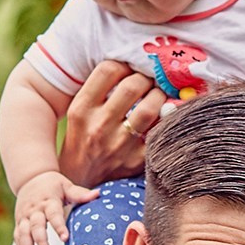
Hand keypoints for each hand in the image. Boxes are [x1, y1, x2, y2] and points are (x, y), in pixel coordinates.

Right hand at [11, 171, 97, 244]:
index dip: (59, 226)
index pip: (54, 214)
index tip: (65, 238)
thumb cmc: (52, 185)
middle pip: (36, 226)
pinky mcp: (19, 222)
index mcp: (49, 201)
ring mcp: (24, 216)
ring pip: (23, 233)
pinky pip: (17, 236)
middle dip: (41, 241)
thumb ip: (80, 194)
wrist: (29, 178)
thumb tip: (97, 194)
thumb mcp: (66, 186)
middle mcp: (35, 210)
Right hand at [57, 61, 164, 184]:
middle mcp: (98, 125)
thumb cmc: (82, 138)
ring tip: (158, 95)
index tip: (131, 68)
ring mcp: (118, 145)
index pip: (108, 70)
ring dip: (160, 96)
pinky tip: (164, 115)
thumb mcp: (80, 112)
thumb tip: (133, 65)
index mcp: (81, 108)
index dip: (125, 64)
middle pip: (133, 85)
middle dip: (146, 78)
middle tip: (149, 80)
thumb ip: (100, 89)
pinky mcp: (136, 161)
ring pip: (150, 108)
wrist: (78, 180)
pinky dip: (166, 120)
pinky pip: (160, 133)